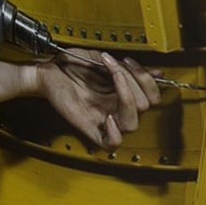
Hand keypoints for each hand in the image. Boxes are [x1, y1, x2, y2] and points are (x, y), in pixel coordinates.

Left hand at [36, 52, 160, 149]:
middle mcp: (116, 109)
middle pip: (144, 106)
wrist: (48, 69)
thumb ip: (130, 69)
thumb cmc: (72, 65)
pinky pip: (111, 143)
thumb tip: (157, 72)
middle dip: (132, 79)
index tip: (128, 61)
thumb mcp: (105, 61)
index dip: (146, 78)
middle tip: (112, 65)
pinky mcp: (89, 128)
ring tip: (112, 79)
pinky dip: (114, 132)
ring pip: (133, 123)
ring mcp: (105, 119)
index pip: (152, 97)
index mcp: (123, 95)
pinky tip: (107, 116)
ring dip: (127, 96)